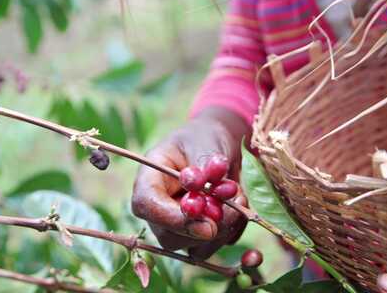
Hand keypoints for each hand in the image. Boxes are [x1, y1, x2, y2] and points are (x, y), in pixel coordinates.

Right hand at [131, 107, 249, 259]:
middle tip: (235, 207)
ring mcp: (174, 225)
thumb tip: (198, 190)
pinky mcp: (194, 236)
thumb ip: (202, 166)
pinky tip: (240, 207)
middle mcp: (158, 208)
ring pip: (192, 248)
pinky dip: (231, 232)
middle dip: (205, 228)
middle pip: (168, 236)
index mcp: (149, 179)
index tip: (206, 222)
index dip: (172, 219)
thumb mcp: (205, 144)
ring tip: (239, 198)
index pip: (146, 205)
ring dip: (222, 230)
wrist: (217, 146)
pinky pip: (212, 247)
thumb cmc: (204, 138)